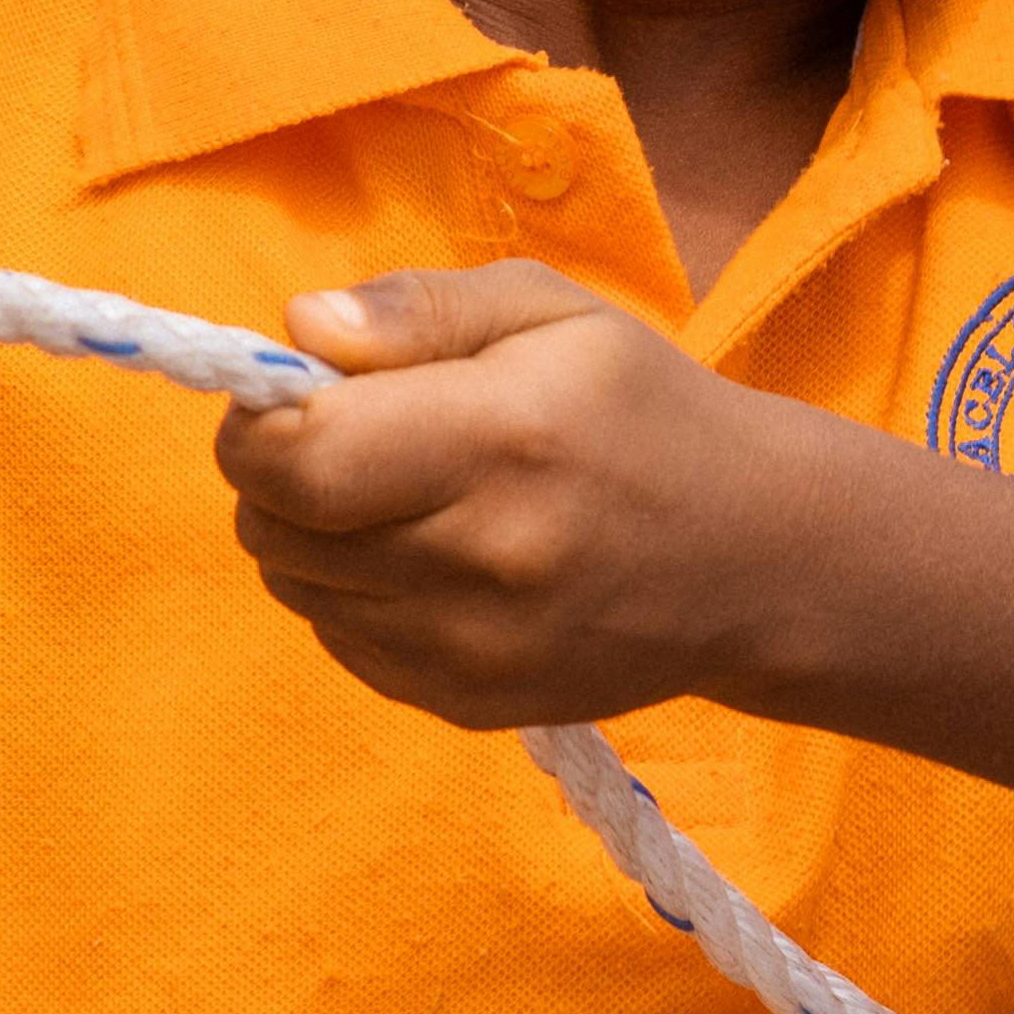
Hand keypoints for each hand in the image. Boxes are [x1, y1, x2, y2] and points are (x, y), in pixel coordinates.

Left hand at [208, 264, 845, 727]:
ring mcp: (475, 649)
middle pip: (274, 526)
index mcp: (501, 440)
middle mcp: (484, 559)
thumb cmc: (641, 411)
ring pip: (297, 587)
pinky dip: (358, 594)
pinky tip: (437, 558)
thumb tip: (297, 329)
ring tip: (407, 496)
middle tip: (357, 437)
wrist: (755, 560)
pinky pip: (342, 639)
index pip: (293, 456)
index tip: (292, 393)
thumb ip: (416, 309)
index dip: (258, 420)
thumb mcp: (549, 312)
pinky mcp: (469, 704)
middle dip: (281, 472)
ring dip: (316, 535)